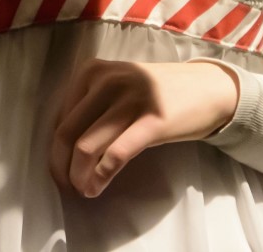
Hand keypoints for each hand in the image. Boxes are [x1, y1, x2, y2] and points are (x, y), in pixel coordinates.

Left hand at [50, 59, 240, 197]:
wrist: (207, 88)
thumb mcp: (117, 86)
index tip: (59, 170)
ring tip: (84, 190)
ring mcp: (132, 99)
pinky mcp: (154, 121)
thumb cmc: (156, 92)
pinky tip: (98, 187)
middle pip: (68, 133)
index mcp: (92, 71)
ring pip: (87, 146)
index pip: (60, 118)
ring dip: (79, 176)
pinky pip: (116, 154)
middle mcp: (108, 80)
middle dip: (61, 167)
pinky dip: (101, 176)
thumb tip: (61, 147)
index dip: (55, 150)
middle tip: (66, 186)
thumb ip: (89, 106)